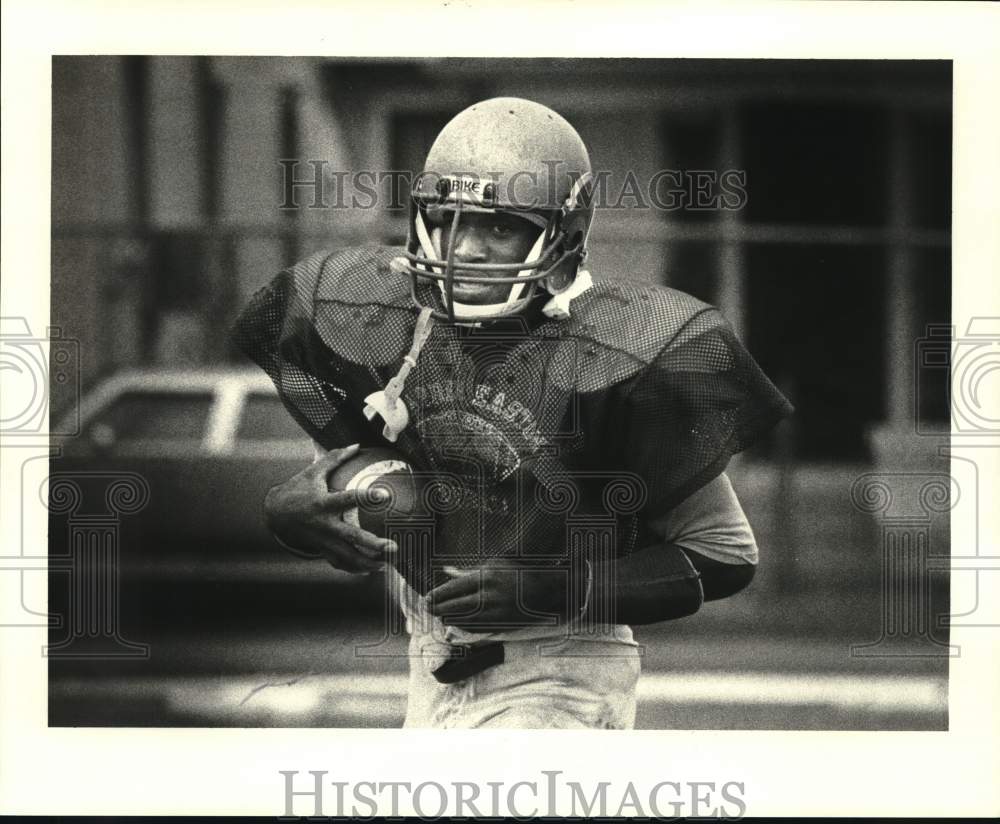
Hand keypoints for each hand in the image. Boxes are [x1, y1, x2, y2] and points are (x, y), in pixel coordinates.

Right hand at [263, 444, 396, 573]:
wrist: (274, 514)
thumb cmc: (297, 489)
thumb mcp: (312, 472)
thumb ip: (335, 458)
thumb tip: (357, 445)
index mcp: (323, 503)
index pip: (349, 499)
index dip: (368, 496)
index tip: (386, 495)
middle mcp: (324, 525)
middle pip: (352, 537)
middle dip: (374, 544)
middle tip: (394, 547)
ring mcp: (323, 540)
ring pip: (348, 557)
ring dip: (369, 562)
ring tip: (389, 564)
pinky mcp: (322, 549)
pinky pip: (340, 563)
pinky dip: (356, 568)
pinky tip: (373, 568)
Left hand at [426, 561, 575, 633]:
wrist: (545, 592)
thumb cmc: (518, 574)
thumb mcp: (495, 565)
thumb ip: (469, 571)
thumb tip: (447, 572)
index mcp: (487, 577)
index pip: (454, 589)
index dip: (437, 595)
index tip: (427, 598)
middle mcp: (489, 596)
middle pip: (454, 607)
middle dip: (438, 609)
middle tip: (427, 609)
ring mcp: (495, 613)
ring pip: (462, 621)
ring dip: (448, 619)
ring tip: (440, 615)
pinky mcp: (500, 626)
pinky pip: (475, 629)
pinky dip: (463, 626)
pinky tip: (457, 622)